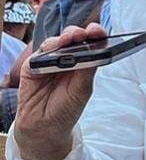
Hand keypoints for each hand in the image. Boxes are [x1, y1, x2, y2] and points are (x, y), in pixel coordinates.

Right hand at [15, 25, 107, 159]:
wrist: (44, 126)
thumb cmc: (66, 108)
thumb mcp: (82, 89)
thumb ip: (87, 70)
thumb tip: (94, 51)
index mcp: (83, 62)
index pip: (90, 43)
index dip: (95, 35)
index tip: (99, 32)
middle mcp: (66, 58)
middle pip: (74, 38)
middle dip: (80, 32)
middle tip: (86, 33)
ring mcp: (49, 60)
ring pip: (57, 41)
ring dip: (65, 37)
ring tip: (71, 39)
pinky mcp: (33, 65)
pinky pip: (41, 52)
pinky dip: (49, 48)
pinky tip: (55, 51)